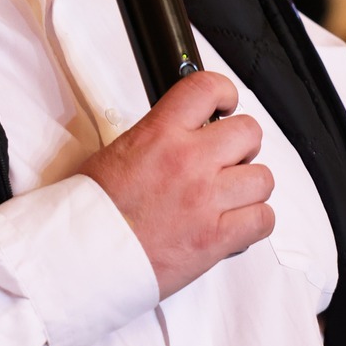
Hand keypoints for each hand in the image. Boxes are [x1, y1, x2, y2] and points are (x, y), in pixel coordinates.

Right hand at [78, 71, 274, 298]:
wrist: (83, 256)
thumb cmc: (91, 212)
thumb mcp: (116, 153)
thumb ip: (156, 139)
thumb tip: (179, 134)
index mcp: (159, 135)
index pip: (207, 88)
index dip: (224, 92)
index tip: (224, 105)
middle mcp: (188, 162)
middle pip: (249, 132)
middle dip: (242, 145)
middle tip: (228, 159)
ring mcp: (206, 200)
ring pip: (263, 178)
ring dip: (249, 187)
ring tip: (229, 197)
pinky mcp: (215, 238)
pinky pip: (263, 220)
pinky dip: (255, 221)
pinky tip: (236, 223)